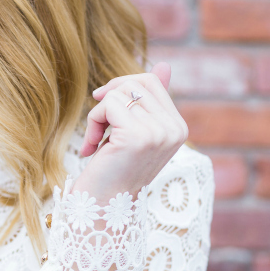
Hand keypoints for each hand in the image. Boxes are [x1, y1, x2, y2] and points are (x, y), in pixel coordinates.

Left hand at [73, 62, 187, 205]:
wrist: (103, 205)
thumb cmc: (115, 170)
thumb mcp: (135, 132)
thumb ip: (149, 101)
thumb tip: (166, 64)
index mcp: (179, 128)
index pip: (152, 81)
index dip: (121, 87)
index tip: (103, 105)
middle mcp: (174, 130)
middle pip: (136, 83)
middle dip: (109, 98)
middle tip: (98, 125)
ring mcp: (158, 133)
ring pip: (119, 93)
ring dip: (98, 115)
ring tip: (95, 141)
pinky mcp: (137, 137)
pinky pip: (108, 105)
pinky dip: (92, 122)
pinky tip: (91, 147)